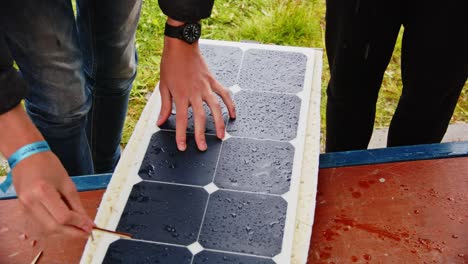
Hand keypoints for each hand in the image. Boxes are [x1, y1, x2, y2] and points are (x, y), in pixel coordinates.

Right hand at [12, 151, 94, 238]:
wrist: (27, 157)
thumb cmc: (48, 165)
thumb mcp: (67, 183)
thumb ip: (76, 205)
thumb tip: (86, 221)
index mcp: (43, 192)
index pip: (63, 217)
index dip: (78, 224)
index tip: (90, 227)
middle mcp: (31, 203)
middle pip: (54, 228)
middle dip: (72, 232)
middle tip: (86, 232)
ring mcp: (24, 208)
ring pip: (47, 229)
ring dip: (64, 231)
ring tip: (79, 228)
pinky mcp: (23, 210)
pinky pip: (42, 224)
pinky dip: (55, 226)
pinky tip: (66, 223)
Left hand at [157, 20, 235, 150]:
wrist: (181, 46)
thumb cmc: (170, 65)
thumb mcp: (163, 86)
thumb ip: (164, 106)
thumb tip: (160, 122)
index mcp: (180, 95)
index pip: (182, 120)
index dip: (182, 135)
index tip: (182, 147)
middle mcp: (194, 93)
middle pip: (200, 117)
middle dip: (201, 134)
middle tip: (202, 148)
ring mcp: (206, 87)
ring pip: (215, 107)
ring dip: (220, 123)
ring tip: (222, 136)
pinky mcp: (213, 81)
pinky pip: (224, 94)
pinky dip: (230, 104)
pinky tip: (233, 115)